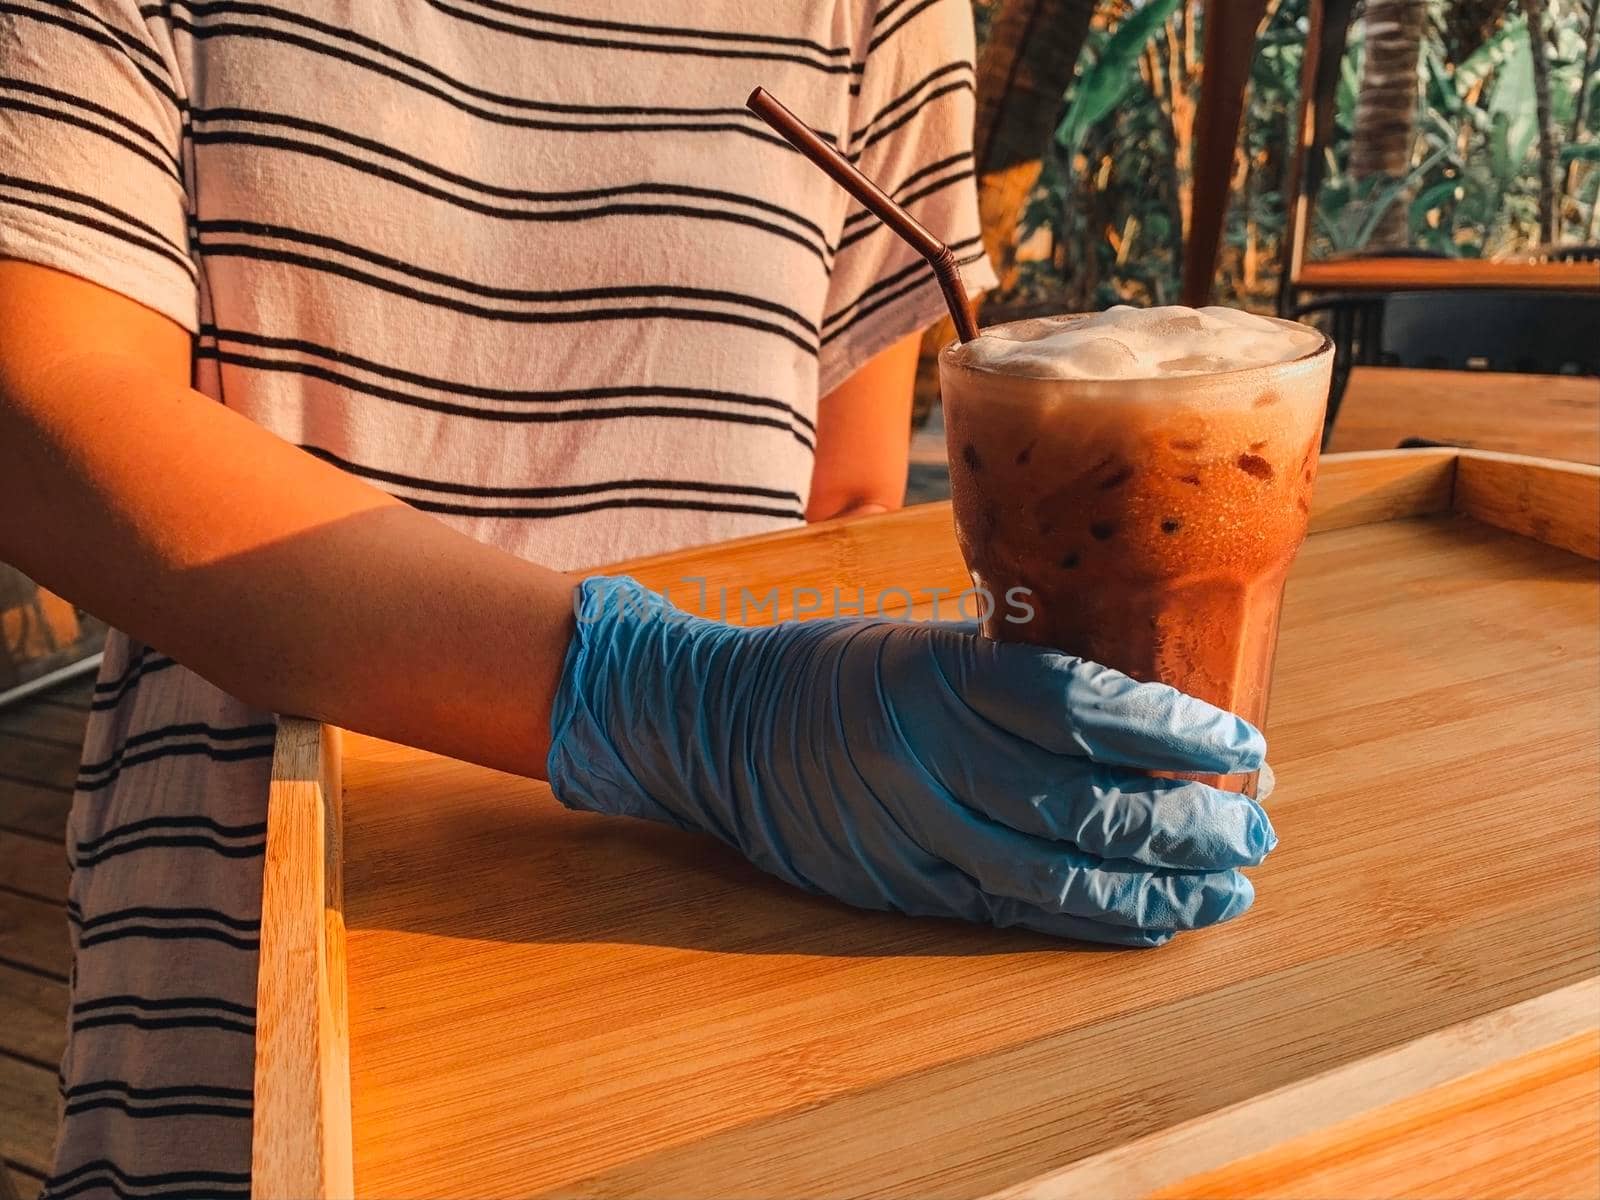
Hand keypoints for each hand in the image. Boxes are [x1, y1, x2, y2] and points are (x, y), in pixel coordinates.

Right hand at [547, 577, 1274, 945]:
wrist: (713, 726)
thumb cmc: (829, 668)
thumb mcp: (918, 639)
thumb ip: (1011, 673)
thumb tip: (1136, 709)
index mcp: (937, 673)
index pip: (1077, 704)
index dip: (1169, 729)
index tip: (1240, 743)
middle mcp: (926, 754)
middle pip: (1081, 800)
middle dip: (1184, 822)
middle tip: (1254, 829)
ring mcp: (907, 829)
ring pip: (1052, 872)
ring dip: (1153, 888)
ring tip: (1226, 892)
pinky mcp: (894, 884)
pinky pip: (1005, 910)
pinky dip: (1083, 918)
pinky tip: (1146, 921)